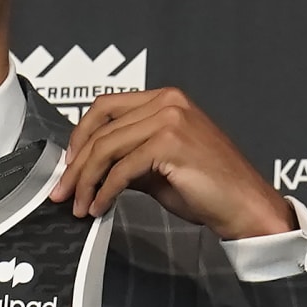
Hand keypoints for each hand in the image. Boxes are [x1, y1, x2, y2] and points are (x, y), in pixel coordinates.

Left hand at [47, 87, 294, 239]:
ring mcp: (170, 120)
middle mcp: (167, 102)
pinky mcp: (170, 144)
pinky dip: (105, 191)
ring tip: (78, 206)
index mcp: (165, 99)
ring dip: (86, 181)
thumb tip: (89, 169)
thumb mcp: (158, 167)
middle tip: (62, 192)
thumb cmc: (207, 188)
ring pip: (107, 148)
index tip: (68, 164)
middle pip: (102, 129)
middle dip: (76, 164)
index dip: (80, 135)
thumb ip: (127, 158)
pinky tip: (99, 208)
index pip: (106, 106)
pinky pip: (122, 168)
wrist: (244, 206)